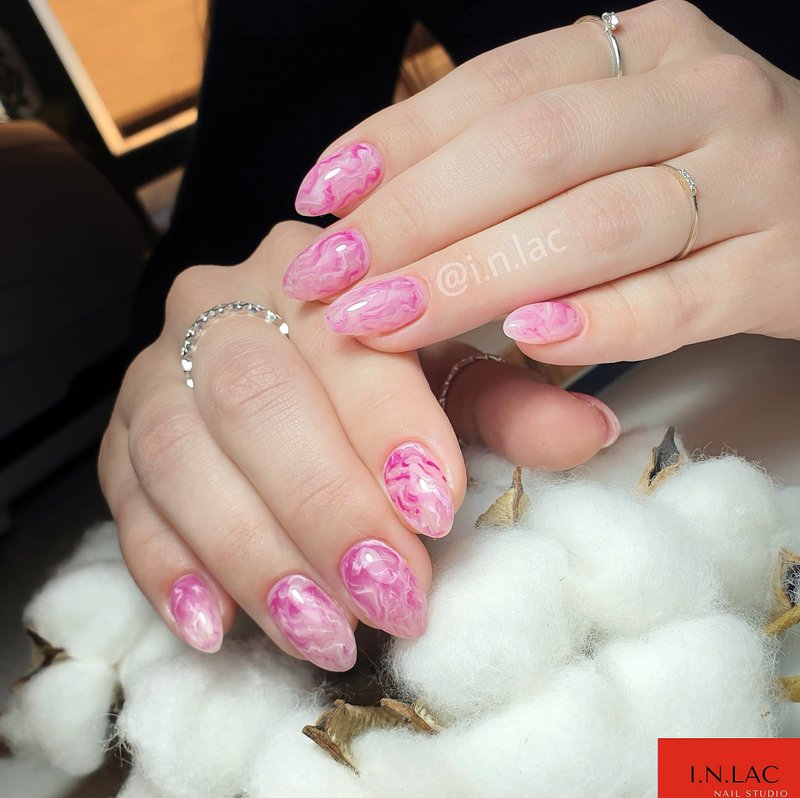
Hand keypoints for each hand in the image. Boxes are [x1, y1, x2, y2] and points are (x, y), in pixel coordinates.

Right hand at [99, 222, 617, 666]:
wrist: (277, 347)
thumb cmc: (381, 371)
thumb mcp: (454, 377)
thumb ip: (512, 405)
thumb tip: (591, 432)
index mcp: (316, 274)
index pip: (344, 343)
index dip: (387, 430)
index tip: (436, 513)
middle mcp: (224, 306)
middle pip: (255, 398)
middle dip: (323, 506)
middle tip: (389, 596)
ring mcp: (161, 372)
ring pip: (185, 457)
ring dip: (254, 554)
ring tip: (322, 629)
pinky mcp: (124, 439)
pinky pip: (129, 503)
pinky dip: (169, 569)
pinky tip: (216, 625)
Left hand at [282, 0, 799, 364]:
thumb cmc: (691, 178)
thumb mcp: (607, 138)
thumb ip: (514, 159)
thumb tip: (373, 207)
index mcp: (640, 50)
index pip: (495, 89)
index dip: (397, 143)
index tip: (319, 200)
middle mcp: (699, 94)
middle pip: (533, 152)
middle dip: (416, 219)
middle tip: (329, 280)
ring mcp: (753, 177)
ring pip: (596, 225)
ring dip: (477, 278)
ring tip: (387, 319)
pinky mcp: (785, 268)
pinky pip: (679, 299)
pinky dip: (600, 322)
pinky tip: (526, 341)